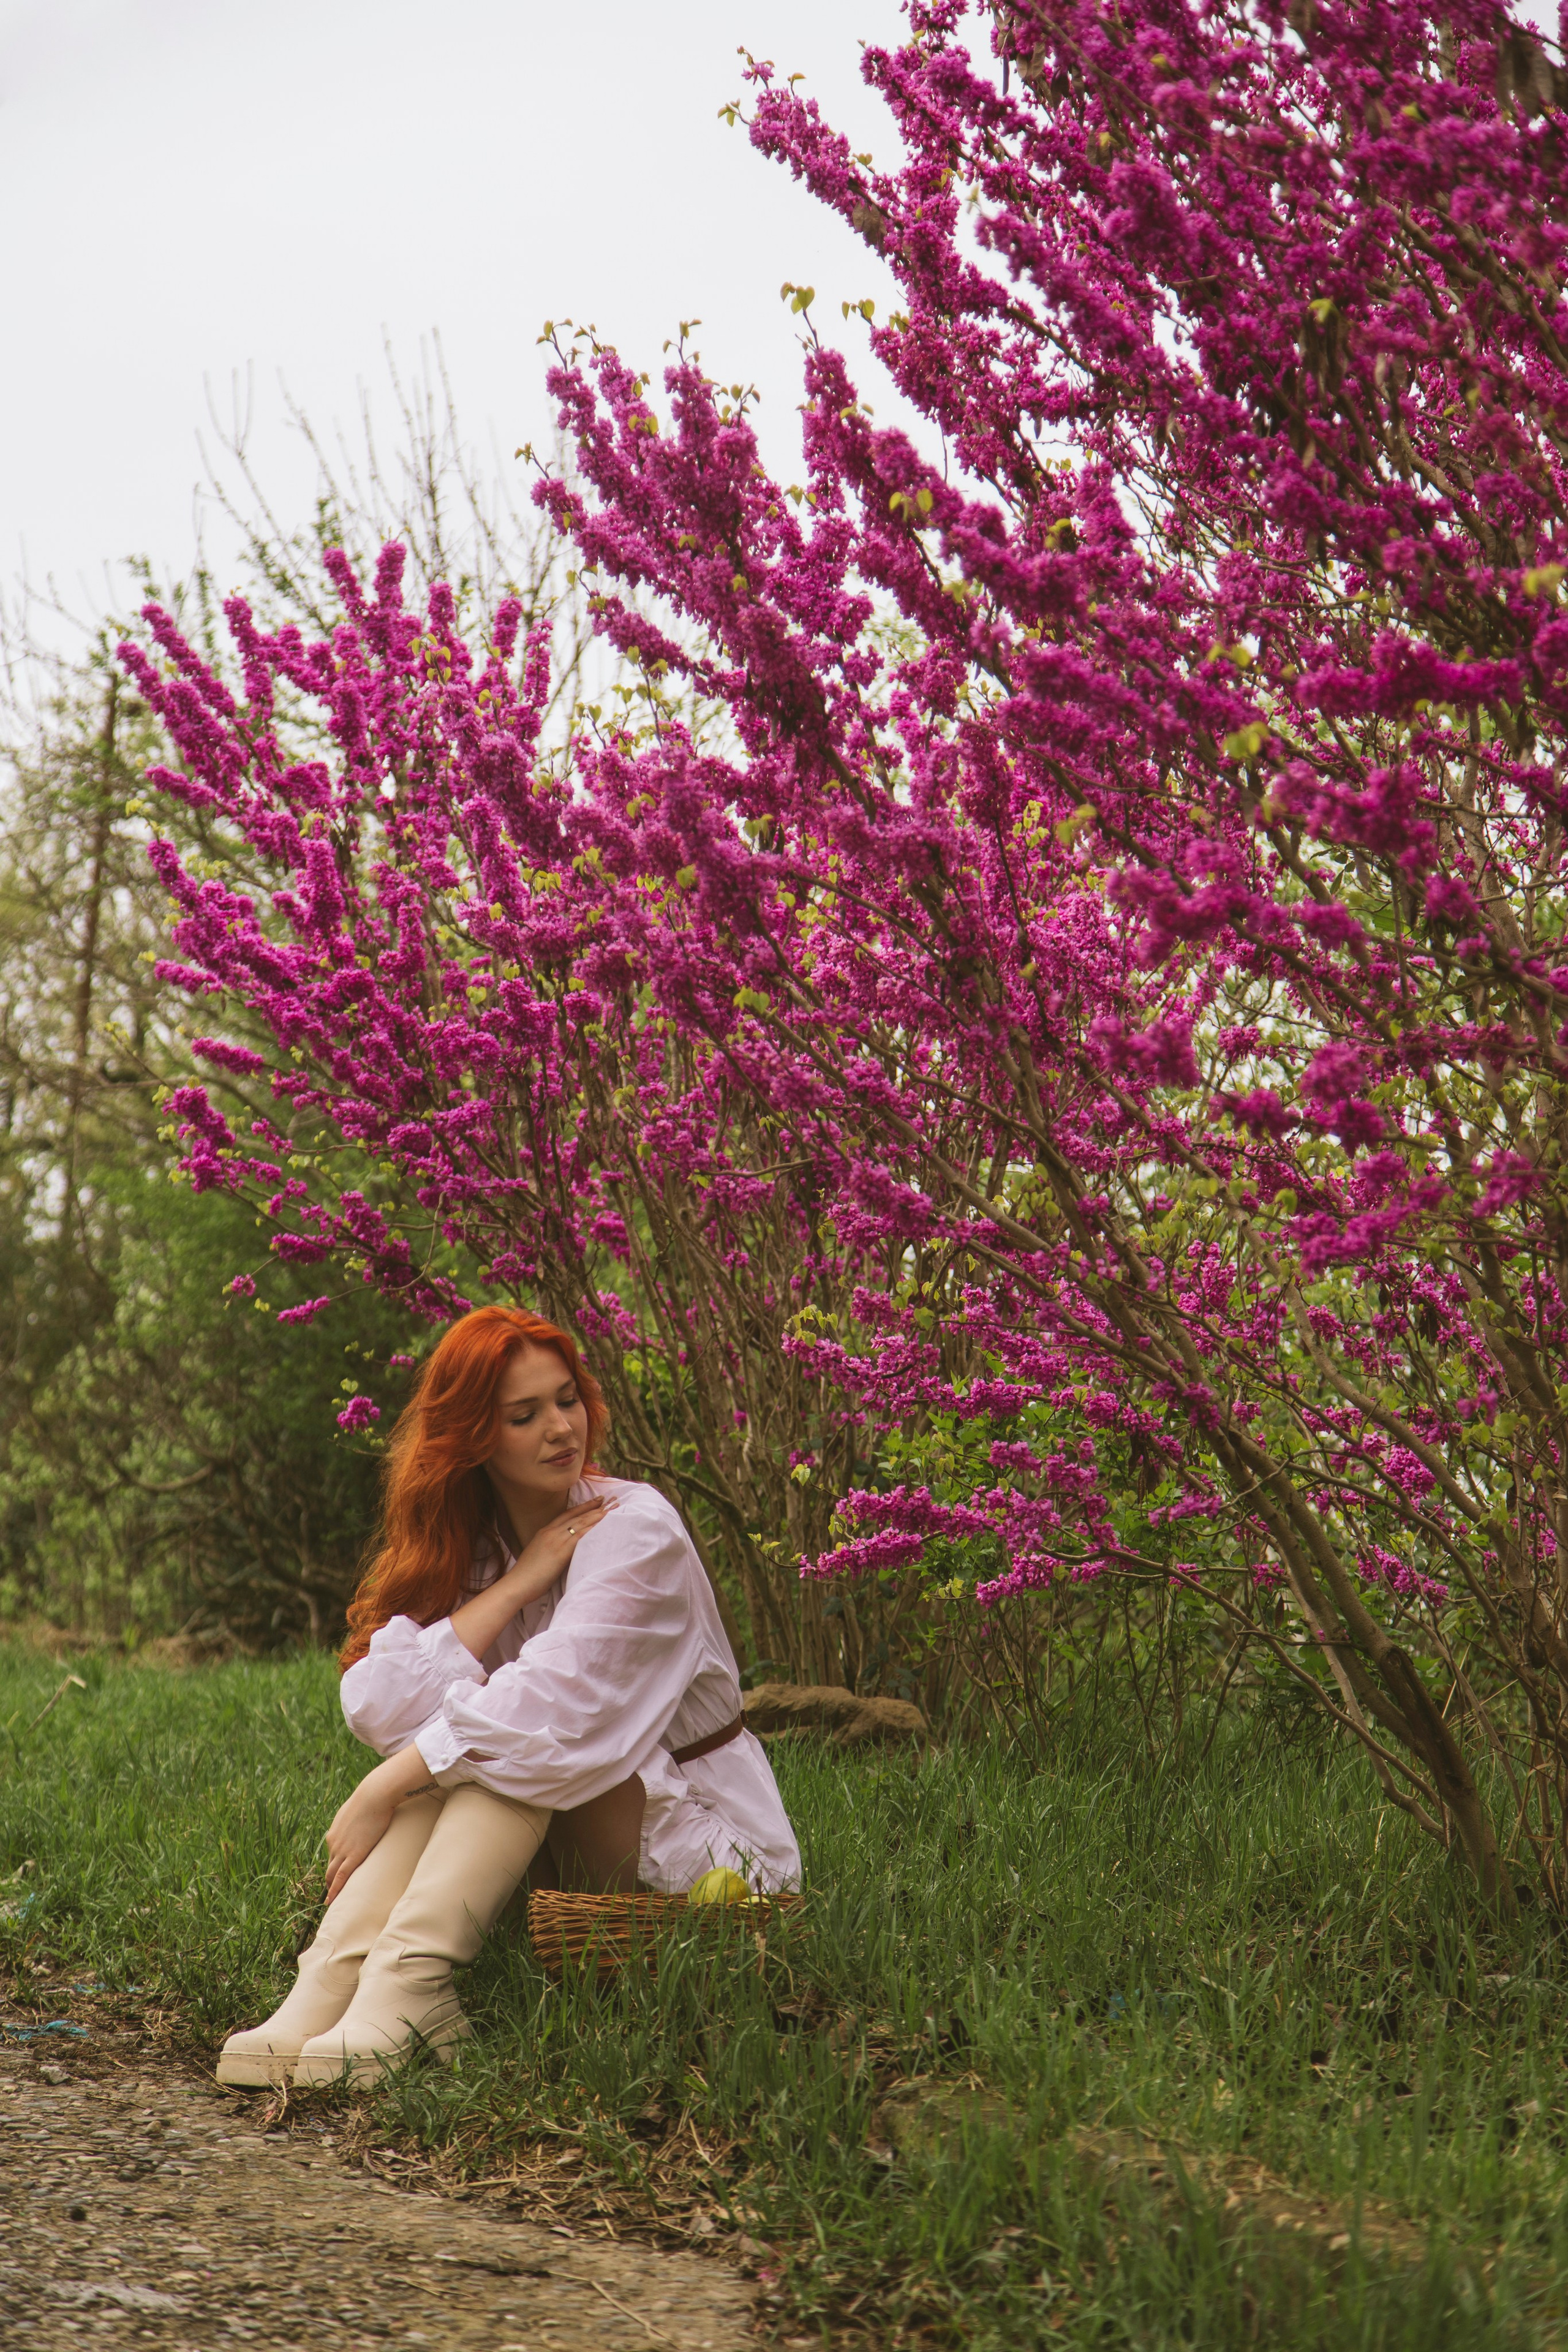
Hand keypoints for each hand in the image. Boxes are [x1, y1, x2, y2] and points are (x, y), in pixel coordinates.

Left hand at [324, 1747, 433, 1902]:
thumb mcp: (362, 1805)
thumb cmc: (374, 1796)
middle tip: (333, 1890)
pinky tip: (331, 1901)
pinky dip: (335, 1890)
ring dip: (332, 1886)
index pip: (333, 1852)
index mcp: (336, 1830)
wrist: (375, 1794)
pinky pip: (340, 1877)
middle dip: (330, 1878)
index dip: (335, 1863)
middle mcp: (334, 1841)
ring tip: (333, 1899)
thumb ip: (362, 1813)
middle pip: (330, 1865)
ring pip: (332, 1873)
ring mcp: (342, 1849)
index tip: (337, 1872)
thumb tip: (373, 1811)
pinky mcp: (352, 1856)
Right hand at [450, 1492, 616, 1662]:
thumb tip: (563, 1549)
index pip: (567, 1515)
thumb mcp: (538, 1554)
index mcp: (544, 1531)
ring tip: (613, 1508)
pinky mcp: (561, 1550)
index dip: (582, 1507)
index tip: (595, 1501)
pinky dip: (594, 1528)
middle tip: (610, 1500)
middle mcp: (551, 1531)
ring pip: (581, 1522)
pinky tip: (605, 1524)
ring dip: (599, 1515)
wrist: (517, 1584)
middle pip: (577, 1515)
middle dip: (594, 1507)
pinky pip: (581, 1535)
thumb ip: (551, 1548)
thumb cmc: (527, 1575)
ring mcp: (556, 1539)